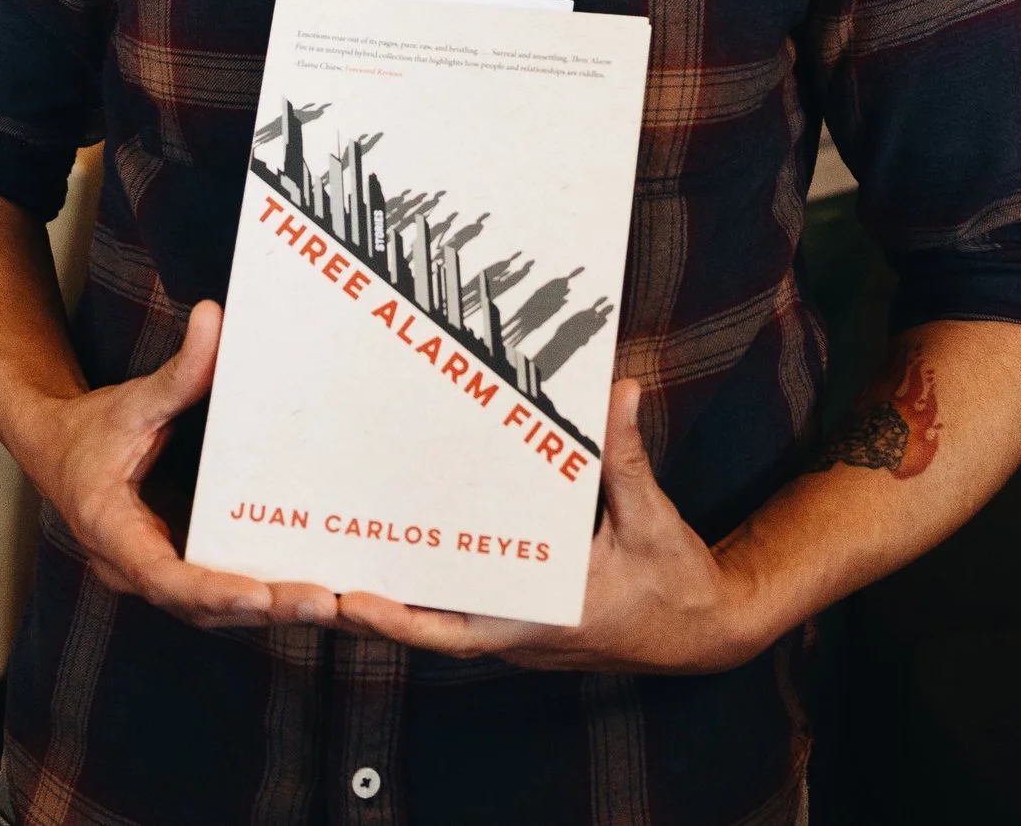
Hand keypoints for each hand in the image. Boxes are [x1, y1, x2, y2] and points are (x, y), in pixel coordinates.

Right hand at [36, 298, 337, 631]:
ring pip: (217, 611)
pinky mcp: (182, 569)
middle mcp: (135, 570)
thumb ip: (177, 370)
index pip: (162, 575)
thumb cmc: (92, 430)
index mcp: (113, 534)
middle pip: (201, 607)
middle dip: (262, 607)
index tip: (257, 595)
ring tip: (333, 606)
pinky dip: (265, 599)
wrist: (59, 453)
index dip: (210, 590)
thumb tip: (213, 316)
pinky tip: (318, 595)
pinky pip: (223, 594)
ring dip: (272, 612)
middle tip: (323, 603)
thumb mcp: (133, 401)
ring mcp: (160, 575)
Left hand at [338, 380, 760, 673]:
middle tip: (316, 566)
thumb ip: (629, 459)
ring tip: (346, 544)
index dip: (398, 619)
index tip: (349, 599)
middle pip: (431, 622)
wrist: (704, 628)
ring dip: (400, 588)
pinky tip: (412, 538)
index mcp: (542, 616)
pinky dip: (437, 579)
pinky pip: (469, 600)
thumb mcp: (652, 520)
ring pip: (444, 613)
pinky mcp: (527, 613)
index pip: (454, 628)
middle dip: (375, 600)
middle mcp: (519, 630)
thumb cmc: (676, 583)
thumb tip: (620, 391)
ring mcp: (520, 627)